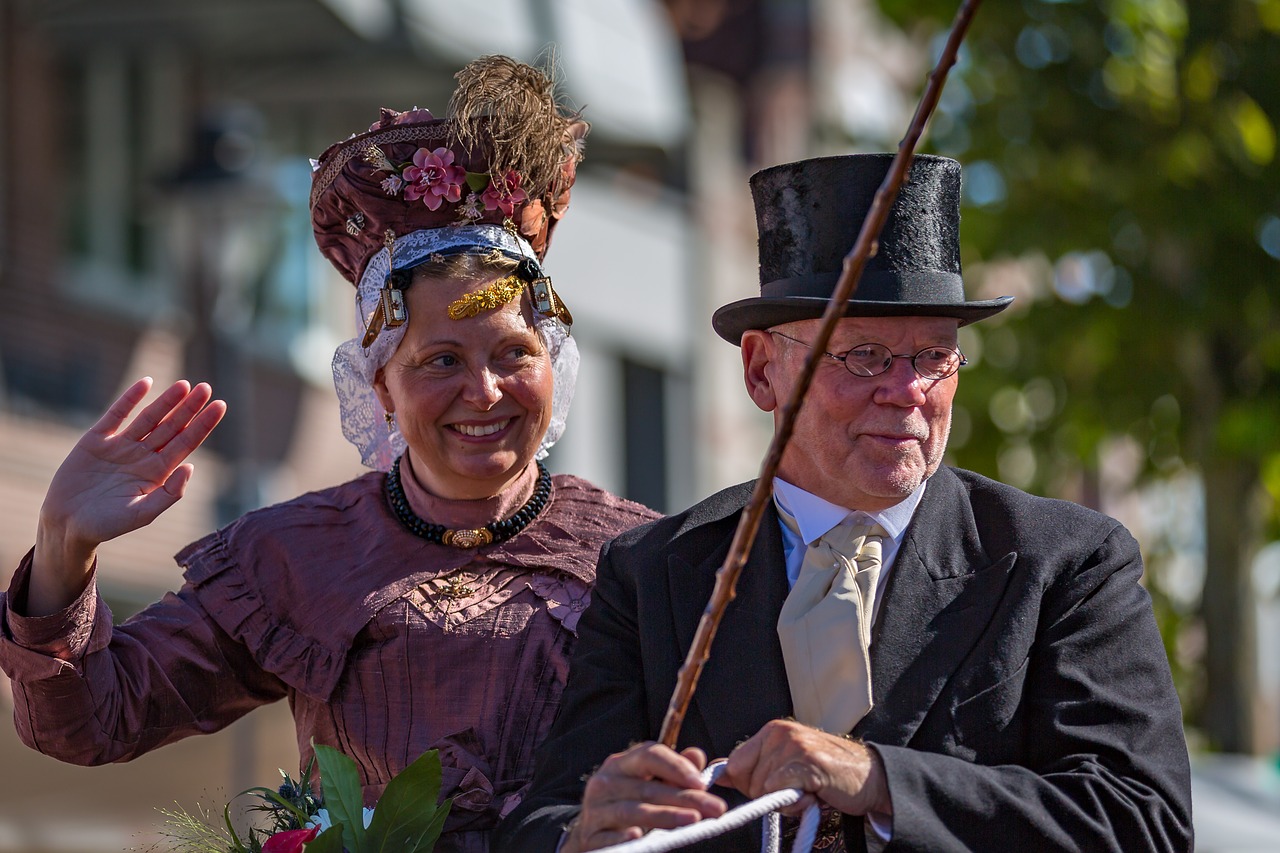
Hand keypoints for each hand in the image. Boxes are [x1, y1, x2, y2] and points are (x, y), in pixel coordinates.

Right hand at [29, 378, 224, 614]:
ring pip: (149, 418)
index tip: (220, 406)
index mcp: (158, 473)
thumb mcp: (142, 514)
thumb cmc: (107, 525)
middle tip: (206, 388)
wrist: (67, 524)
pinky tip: (146, 383)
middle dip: (189, 408)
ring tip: (185, 385)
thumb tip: (191, 467)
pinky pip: (116, 415)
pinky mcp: (96, 440)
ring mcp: (121, 446)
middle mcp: (143, 456)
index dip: (203, 425)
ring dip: (166, 401)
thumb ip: (169, 493)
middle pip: (172, 427)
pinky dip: (130, 399)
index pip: (186, 443)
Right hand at [563, 742, 726, 852]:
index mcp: (621, 764)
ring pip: (633, 811)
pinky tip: (639, 837)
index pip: (650, 755)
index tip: (703, 783)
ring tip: (693, 820)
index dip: (677, 766)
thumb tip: (697, 755)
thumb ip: (674, 770)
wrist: (592, 833)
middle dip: (685, 797)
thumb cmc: (627, 803)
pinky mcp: (590, 836)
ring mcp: (595, 809)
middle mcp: (605, 782)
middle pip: (648, 787)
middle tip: (714, 808)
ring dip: (665, 815)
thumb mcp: (648, 783)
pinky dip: (622, 837)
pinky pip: (607, 837)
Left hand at [721, 719, 891, 817]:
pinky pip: (780, 792)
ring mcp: (793, 745)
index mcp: (771, 731)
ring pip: (763, 788)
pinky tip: (812, 796)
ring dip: (784, 801)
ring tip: (807, 791)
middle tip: (794, 790)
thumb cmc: (826, 774)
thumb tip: (716, 773)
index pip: (734, 763)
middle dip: (766, 795)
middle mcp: (779, 732)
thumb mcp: (785, 765)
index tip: (770, 789)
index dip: (747, 785)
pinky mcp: (807, 762)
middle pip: (746, 779)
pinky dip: (794, 803)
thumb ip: (752, 768)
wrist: (870, 777)